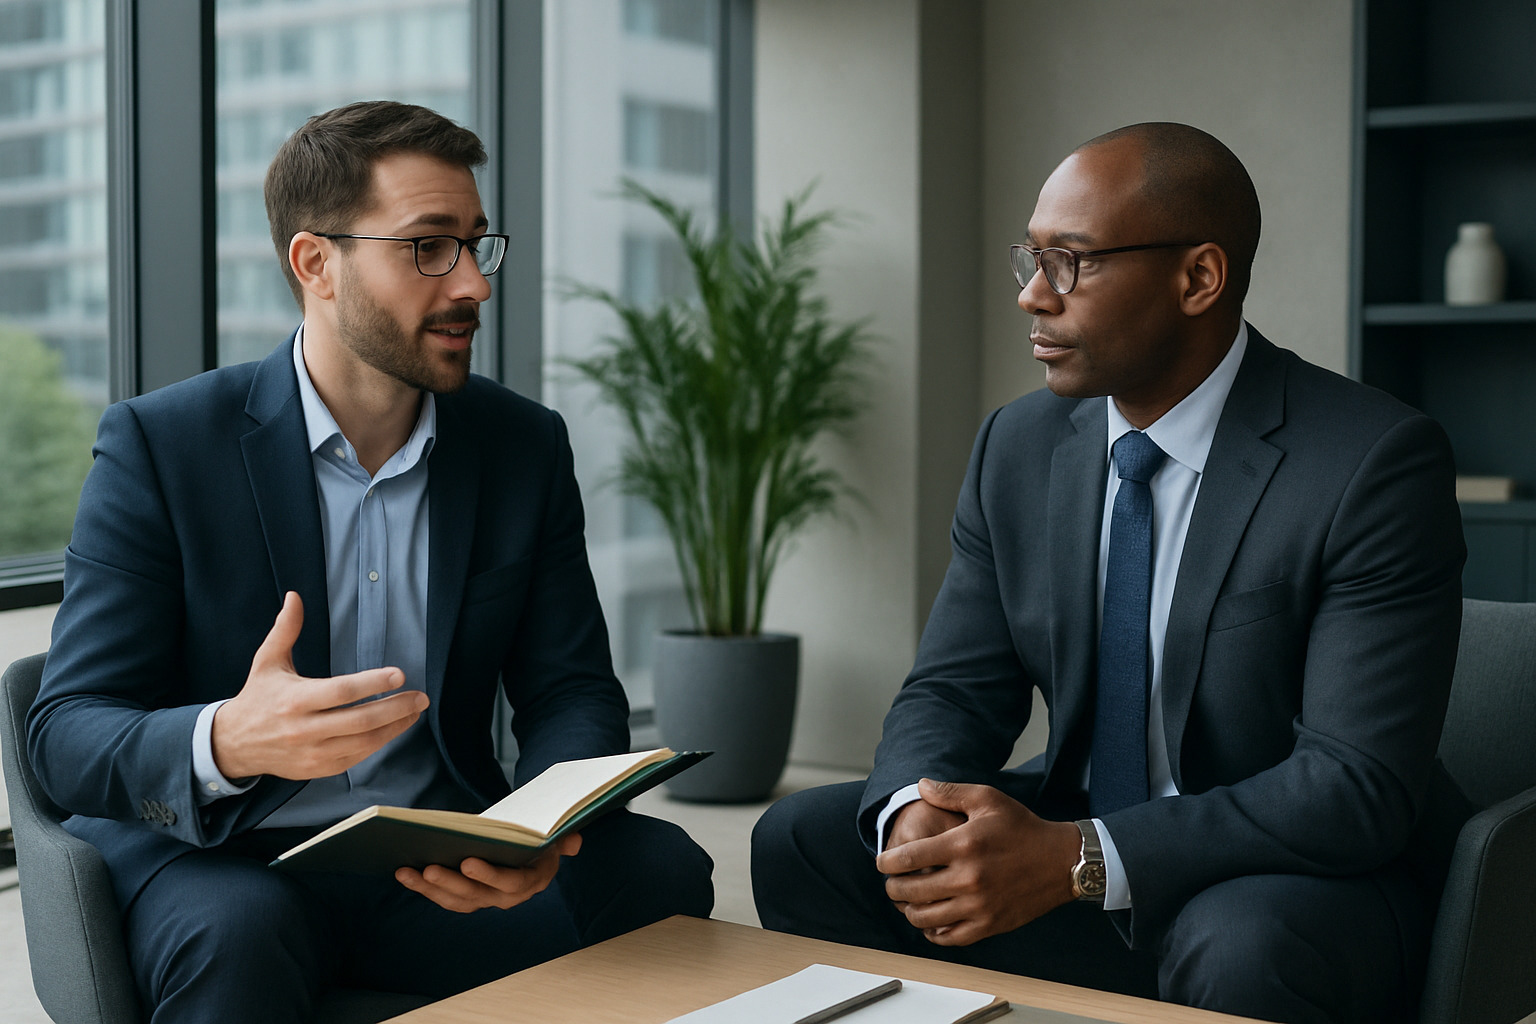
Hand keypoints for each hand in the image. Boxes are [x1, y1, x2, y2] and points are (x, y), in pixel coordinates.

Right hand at [210, 592, 429, 779]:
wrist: (233, 743)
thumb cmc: (257, 697)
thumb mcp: (267, 661)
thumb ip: (285, 630)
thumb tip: (295, 597)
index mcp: (295, 700)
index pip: (341, 691)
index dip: (373, 683)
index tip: (400, 675)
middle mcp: (305, 729)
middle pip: (360, 720)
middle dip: (396, 708)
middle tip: (420, 697)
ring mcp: (313, 752)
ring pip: (363, 743)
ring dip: (395, 727)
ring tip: (414, 712)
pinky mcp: (318, 768)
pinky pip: (356, 758)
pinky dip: (378, 743)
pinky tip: (393, 728)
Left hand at [395, 833, 582, 912]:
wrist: (533, 851)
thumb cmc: (541, 840)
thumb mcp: (557, 837)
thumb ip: (565, 839)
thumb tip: (573, 841)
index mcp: (531, 881)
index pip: (510, 882)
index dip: (490, 875)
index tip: (468, 861)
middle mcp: (507, 897)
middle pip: (476, 894)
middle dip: (451, 882)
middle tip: (429, 867)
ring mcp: (485, 899)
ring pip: (455, 900)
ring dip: (429, 888)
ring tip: (406, 871)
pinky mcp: (467, 898)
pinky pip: (444, 898)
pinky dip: (424, 888)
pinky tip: (405, 874)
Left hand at [874, 778, 1080, 945]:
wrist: (1061, 861)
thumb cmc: (1022, 827)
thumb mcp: (988, 800)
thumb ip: (951, 792)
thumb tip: (920, 785)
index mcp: (963, 844)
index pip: (909, 857)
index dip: (887, 862)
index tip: (882, 862)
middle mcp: (968, 878)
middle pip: (911, 890)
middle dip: (893, 887)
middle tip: (891, 882)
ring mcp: (978, 906)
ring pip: (925, 918)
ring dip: (909, 910)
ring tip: (908, 901)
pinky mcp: (989, 925)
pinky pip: (949, 937)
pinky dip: (932, 932)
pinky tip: (930, 921)